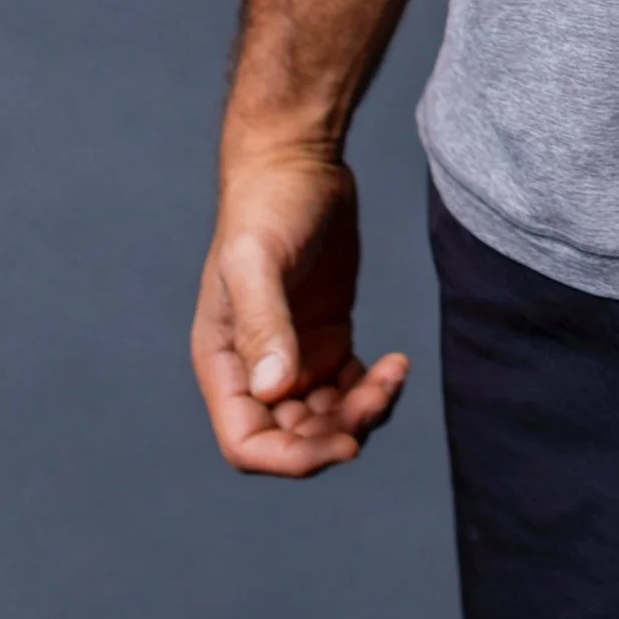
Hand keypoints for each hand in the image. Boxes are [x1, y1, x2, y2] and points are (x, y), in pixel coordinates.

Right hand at [191, 147, 409, 478]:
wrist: (296, 160)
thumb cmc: (265, 204)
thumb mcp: (256, 261)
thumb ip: (262, 325)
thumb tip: (272, 390)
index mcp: (222, 362)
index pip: (247, 443)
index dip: (291, 458)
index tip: (342, 443)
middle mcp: (254, 368)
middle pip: (293, 439)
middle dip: (336, 433)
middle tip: (376, 396)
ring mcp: (293, 355)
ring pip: (327, 420)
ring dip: (362, 414)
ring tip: (392, 374)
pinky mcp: (328, 337)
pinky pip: (350, 389)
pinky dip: (375, 391)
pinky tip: (397, 364)